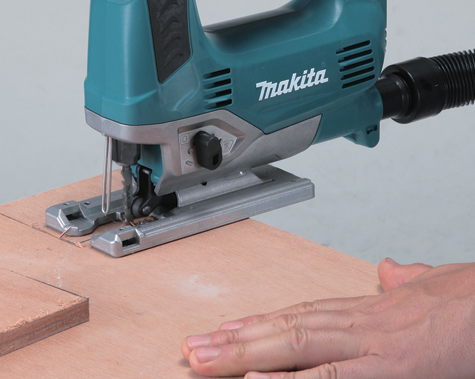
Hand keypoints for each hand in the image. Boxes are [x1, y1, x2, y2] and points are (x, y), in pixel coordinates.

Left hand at [182, 258, 474, 377]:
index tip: (223, 330)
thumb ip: (403, 282)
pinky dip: (291, 378)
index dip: (258, 323)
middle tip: (191, 349)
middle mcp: (360, 323)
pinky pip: (331, 377)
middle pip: (284, 329)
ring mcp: (372, 346)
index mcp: (366, 310)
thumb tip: (388, 270)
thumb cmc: (470, 301)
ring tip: (203, 360)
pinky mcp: (391, 368)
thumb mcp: (431, 287)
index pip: (299, 314)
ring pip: (295, 346)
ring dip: (245, 354)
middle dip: (234, 341)